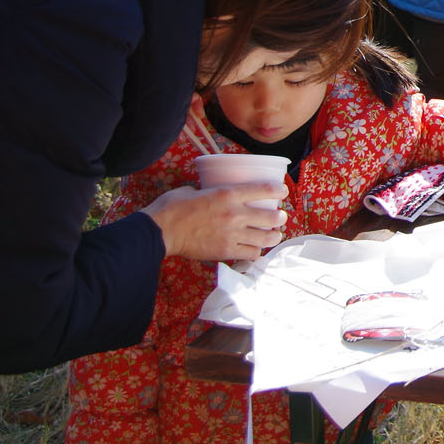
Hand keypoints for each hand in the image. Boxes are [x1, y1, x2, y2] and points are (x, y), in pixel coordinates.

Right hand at [140, 184, 286, 260]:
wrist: (160, 231)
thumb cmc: (173, 207)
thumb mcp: (195, 190)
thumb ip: (209, 191)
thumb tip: (211, 192)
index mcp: (228, 194)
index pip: (264, 189)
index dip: (279, 190)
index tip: (283, 191)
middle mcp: (235, 214)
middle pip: (271, 217)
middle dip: (280, 218)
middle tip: (280, 217)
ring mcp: (232, 234)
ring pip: (266, 238)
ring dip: (273, 236)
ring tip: (274, 235)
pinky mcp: (226, 251)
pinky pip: (250, 254)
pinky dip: (256, 252)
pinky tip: (256, 250)